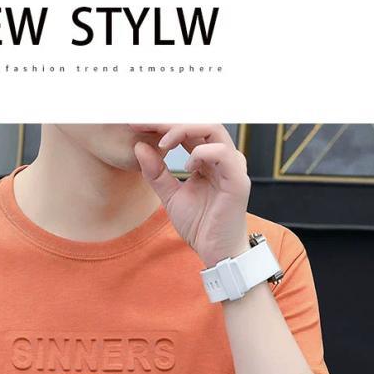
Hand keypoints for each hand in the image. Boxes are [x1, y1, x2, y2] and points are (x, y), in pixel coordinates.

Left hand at [135, 125, 250, 272]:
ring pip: (212, 129)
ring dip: (184, 129)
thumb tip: (139, 147)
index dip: (162, 124)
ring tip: (162, 142)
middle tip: (143, 123)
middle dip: (169, 121)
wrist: (216, 253)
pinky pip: (222, 153)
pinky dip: (202, 153)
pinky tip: (187, 165)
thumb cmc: (200, 225)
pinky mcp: (238, 180)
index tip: (135, 124)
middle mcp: (222, 157)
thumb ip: (156, 173)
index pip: (186, 130)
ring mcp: (232, 166)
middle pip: (199, 122)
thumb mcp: (170, 196)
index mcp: (207, 158)